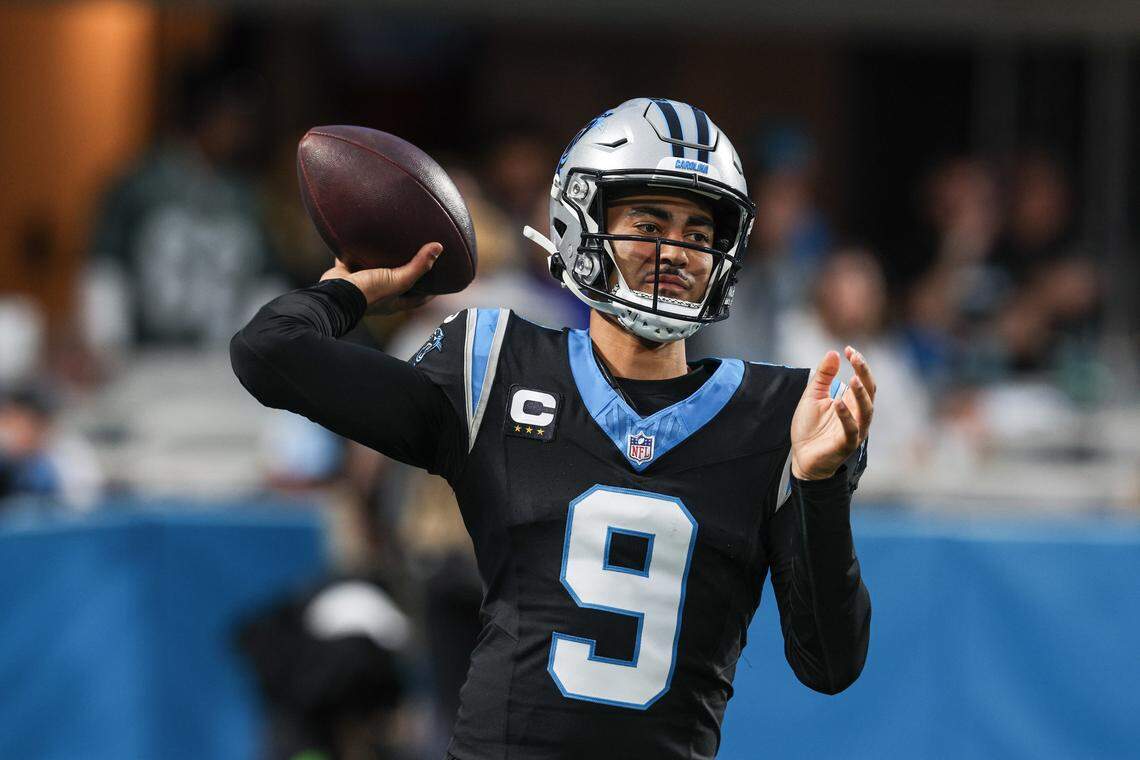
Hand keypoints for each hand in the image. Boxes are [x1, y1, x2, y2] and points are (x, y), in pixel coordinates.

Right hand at [320, 242, 441, 313]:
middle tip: (419, 255)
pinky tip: (363, 236)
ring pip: (376, 268)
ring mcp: (363, 283)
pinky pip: (353, 258)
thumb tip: (438, 247)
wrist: (334, 294)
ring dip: (383, 259)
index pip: (420, 298)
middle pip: (398, 281)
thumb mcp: (398, 280)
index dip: (432, 290)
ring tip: (393, 243)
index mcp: (395, 301)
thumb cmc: (368, 295)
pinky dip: (357, 249)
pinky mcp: (347, 272)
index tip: (442, 279)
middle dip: (408, 270)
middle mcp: (380, 293)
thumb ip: (418, 266)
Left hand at [790, 346, 875, 480]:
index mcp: (852, 403)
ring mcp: (854, 431)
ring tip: (853, 379)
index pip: (863, 381)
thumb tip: (833, 353)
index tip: (849, 349)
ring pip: (866, 411)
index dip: (859, 364)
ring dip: (860, 395)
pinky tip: (838, 402)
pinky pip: (851, 430)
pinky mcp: (845, 444)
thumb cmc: (810, 428)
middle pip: (869, 392)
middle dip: (864, 373)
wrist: (802, 458)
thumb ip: (823, 377)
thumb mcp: (813, 396)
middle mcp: (858, 415)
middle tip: (855, 357)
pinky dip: (846, 416)